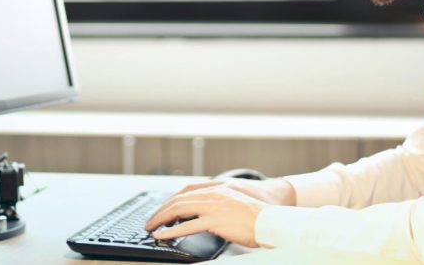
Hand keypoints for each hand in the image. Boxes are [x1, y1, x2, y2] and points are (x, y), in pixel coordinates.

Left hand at [143, 178, 295, 247]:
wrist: (272, 220)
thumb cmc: (259, 215)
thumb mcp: (236, 202)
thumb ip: (220, 203)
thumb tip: (206, 214)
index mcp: (218, 188)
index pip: (187, 190)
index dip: (172, 199)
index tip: (163, 208)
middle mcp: (213, 194)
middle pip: (179, 199)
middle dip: (161, 210)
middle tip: (151, 220)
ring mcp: (213, 206)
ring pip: (179, 209)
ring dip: (161, 218)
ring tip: (151, 228)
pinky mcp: (215, 221)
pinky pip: (187, 226)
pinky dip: (171, 231)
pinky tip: (162, 235)